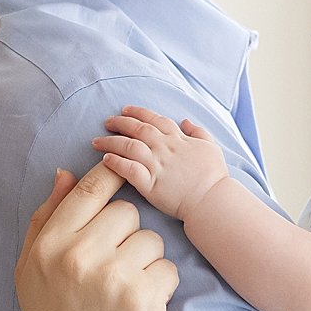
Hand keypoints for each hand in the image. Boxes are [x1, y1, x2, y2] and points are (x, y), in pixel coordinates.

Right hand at [15, 163, 178, 310]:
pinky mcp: (144, 299)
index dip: (111, 175)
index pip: (88, 189)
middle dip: (127, 234)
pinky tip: (141, 307)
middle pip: (126, 212)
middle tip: (114, 267)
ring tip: (125, 291)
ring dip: (147, 261)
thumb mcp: (31, 272)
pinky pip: (168, 267)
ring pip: (152, 239)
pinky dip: (162, 286)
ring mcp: (113, 278)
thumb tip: (65, 172)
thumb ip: (45, 219)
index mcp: (49, 246)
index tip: (123, 173)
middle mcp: (78, 257)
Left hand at [92, 106, 230, 219]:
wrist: (212, 200)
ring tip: (96, 141)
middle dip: (120, 123)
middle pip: (138, 129)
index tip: (125, 110)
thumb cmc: (214, 176)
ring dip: (111, 142)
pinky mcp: (150, 184)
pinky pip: (128, 169)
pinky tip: (105, 160)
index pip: (154, 119)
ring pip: (128, 146)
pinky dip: (115, 163)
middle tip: (107, 122)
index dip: (138, 113)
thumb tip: (185, 121)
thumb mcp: (211, 147)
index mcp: (178, 139)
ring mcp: (156, 165)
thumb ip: (198, 131)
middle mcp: (165, 148)